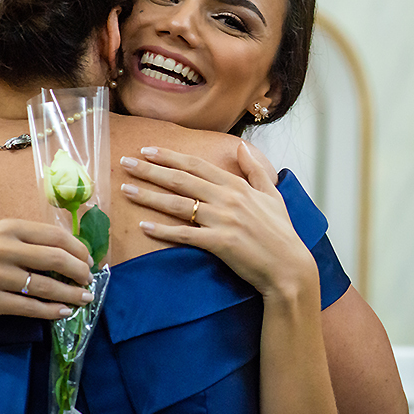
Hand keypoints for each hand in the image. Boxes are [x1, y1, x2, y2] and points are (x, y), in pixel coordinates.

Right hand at [0, 218, 93, 319]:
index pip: (56, 236)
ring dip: (71, 295)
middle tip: (89, 281)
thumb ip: (32, 242)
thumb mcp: (1, 237)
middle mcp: (3, 249)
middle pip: (56, 259)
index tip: (90, 260)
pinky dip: (51, 311)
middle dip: (80, 272)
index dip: (79, 249)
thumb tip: (74, 255)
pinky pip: (29, 308)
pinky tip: (63, 312)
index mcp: (10, 229)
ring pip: (45, 287)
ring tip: (84, 298)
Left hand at [121, 143, 316, 300]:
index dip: (170, 156)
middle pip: (181, 180)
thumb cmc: (281, 232)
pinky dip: (163, 231)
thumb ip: (255, 170)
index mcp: (237, 186)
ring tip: (126, 190)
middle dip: (150, 169)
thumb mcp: (272, 195)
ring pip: (178, 204)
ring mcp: (222, 220)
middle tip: (125, 162)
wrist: (288, 266)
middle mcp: (227, 199)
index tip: (147, 150)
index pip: (197, 165)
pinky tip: (144, 226)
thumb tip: (242, 147)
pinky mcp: (219, 243)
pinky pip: (184, 235)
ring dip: (149, 196)